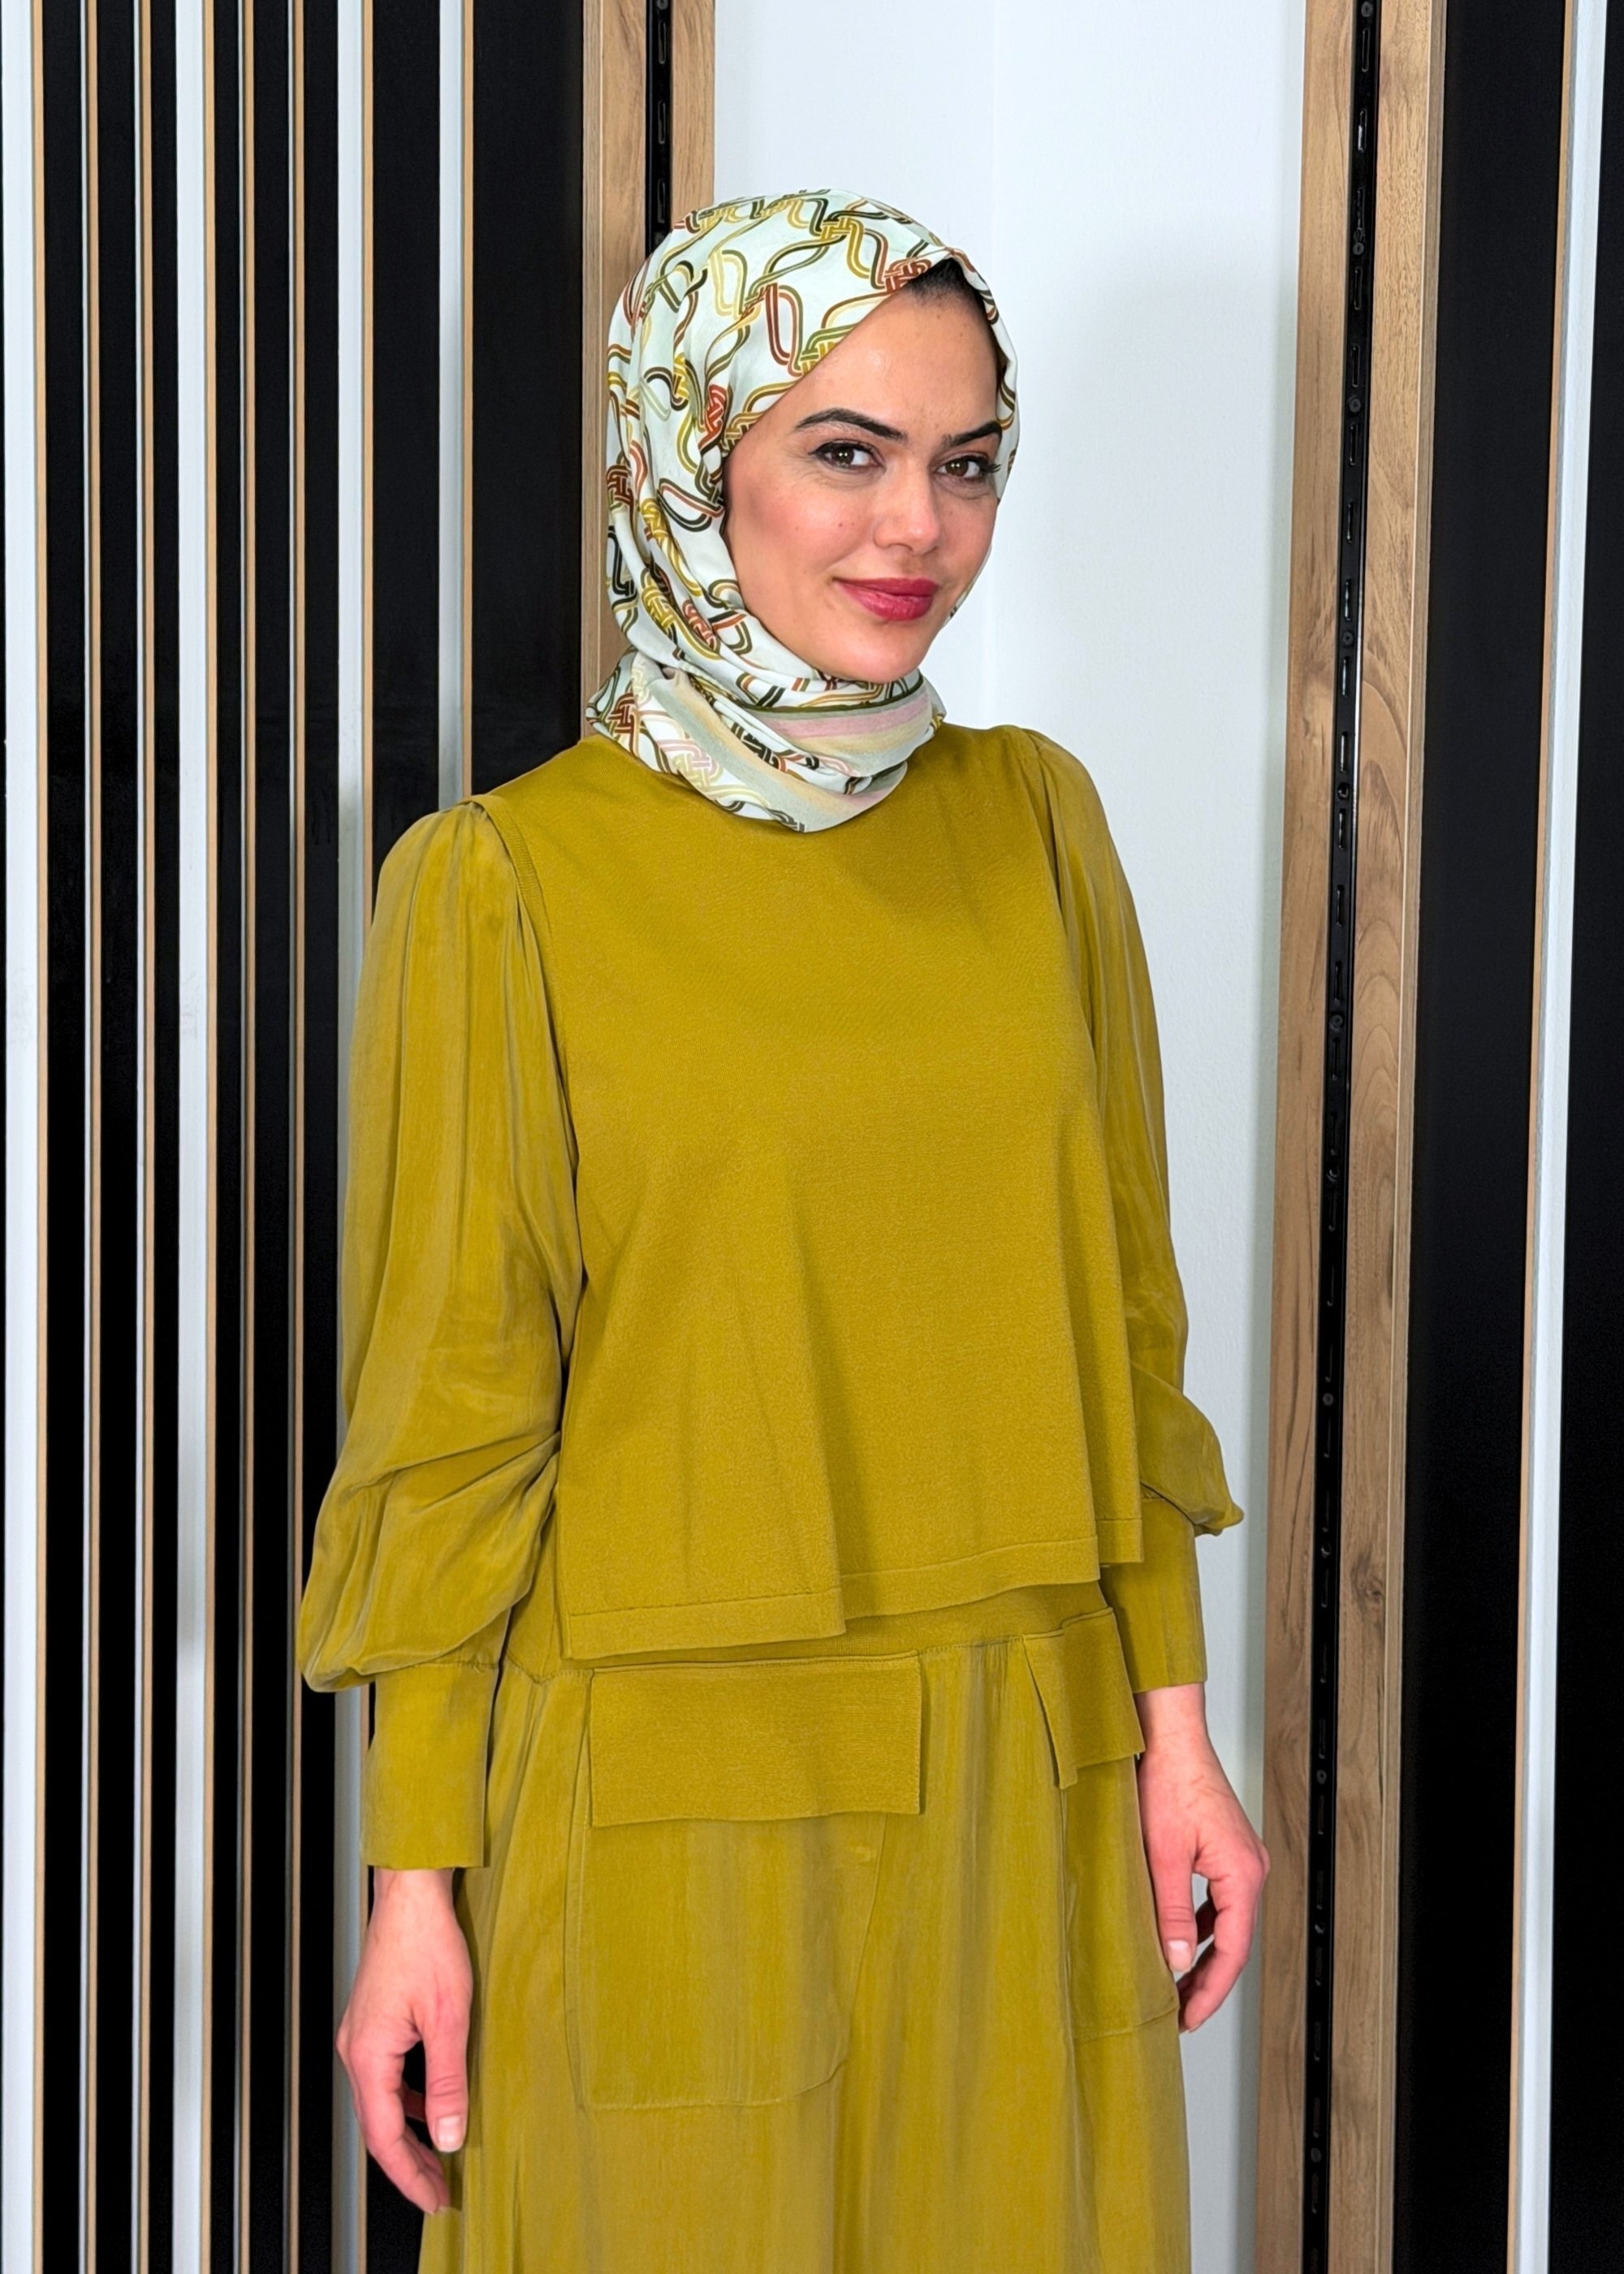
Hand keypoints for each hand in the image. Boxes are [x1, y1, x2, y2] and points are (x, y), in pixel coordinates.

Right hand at [336, 1866, 472, 2212]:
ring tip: (439, 2158)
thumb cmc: (427, 1943)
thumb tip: (449, 2136)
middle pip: (377, 2127)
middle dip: (409, 2163)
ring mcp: (359, 2036)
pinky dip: (406, 2101)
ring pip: (380, 2103)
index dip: (411, 2175)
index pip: (385, 2138)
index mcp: (368, 2056)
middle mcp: (354, 2050)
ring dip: (408, 2134)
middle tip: (439, 2192)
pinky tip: (431, 2104)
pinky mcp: (370, 2022)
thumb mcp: (449, 2018)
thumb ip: (447, 2082)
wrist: (410, 1893)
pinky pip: (385, 2077)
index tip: (435, 2199)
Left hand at [1133, 1684, 1268, 2031]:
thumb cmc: (1168, 1782)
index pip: (1233, 1951)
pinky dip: (1201, 1925)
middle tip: (1180, 2015)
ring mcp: (1241, 1858)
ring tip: (1177, 1986)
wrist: (1170, 1734)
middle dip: (1208, 1981)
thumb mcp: (1162, 1855)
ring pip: (1226, 1922)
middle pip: (1234, 1941)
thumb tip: (1177, 1963)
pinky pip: (1219, 1900)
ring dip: (1204, 1954)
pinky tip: (1179, 1939)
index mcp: (1243, 1873)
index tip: (1188, 2020)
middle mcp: (1252, 1868)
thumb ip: (1169, 1912)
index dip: (1211, 1991)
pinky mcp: (1225, 1849)